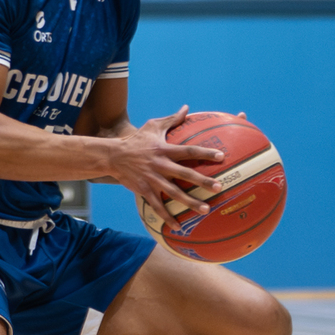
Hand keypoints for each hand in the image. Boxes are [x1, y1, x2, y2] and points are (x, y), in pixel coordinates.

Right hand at [105, 105, 223, 225]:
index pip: (188, 151)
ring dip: (190, 202)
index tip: (221, 156)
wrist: (113, 156)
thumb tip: (187, 108)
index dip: (205, 153)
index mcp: (164, 150)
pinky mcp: (144, 190)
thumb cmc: (137, 140)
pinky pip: (157, 206)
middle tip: (219, 187)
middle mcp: (160, 165)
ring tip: (205, 209)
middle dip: (202, 181)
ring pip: (174, 193)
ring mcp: (152, 179)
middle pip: (185, 174)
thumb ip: (172, 119)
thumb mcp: (153, 126)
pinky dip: (167, 217)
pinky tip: (178, 227)